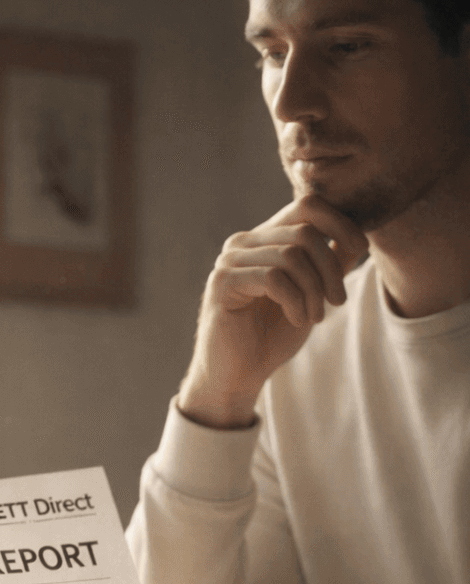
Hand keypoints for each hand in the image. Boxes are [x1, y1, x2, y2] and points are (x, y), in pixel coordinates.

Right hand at [178, 197, 368, 428]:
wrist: (236, 377)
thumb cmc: (269, 338)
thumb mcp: (311, 296)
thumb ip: (328, 266)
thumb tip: (356, 238)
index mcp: (264, 239)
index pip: (306, 206)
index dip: (340, 222)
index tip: (361, 249)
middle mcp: (244, 242)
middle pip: (304, 231)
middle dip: (331, 267)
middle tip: (338, 301)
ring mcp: (230, 261)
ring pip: (291, 255)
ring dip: (314, 289)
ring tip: (316, 317)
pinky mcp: (222, 284)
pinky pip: (274, 278)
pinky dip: (295, 301)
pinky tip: (298, 320)